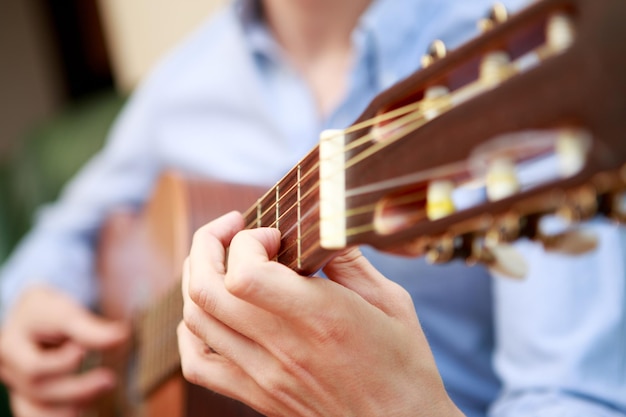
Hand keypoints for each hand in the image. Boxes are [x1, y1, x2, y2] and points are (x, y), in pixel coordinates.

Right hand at [0, 286, 128, 416]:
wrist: (34, 319)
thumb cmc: (49, 312)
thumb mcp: (65, 312)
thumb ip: (91, 328)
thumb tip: (123, 336)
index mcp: (10, 344)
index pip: (34, 367)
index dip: (61, 364)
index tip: (84, 350)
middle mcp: (9, 369)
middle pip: (38, 391)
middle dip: (76, 389)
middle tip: (109, 379)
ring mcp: (17, 386)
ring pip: (37, 411)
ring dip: (71, 408)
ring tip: (103, 391)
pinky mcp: (30, 398)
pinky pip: (42, 415)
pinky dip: (64, 414)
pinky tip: (86, 408)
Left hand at [178, 211, 463, 416]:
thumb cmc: (402, 365)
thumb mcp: (391, 302)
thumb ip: (350, 260)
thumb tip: (321, 226)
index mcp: (320, 318)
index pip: (246, 274)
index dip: (248, 241)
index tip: (274, 235)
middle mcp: (282, 347)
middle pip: (207, 289)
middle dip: (209, 243)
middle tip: (232, 227)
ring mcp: (262, 376)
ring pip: (196, 319)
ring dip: (198, 276)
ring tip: (221, 259)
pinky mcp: (256, 395)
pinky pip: (198, 364)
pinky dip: (192, 328)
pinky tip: (212, 309)